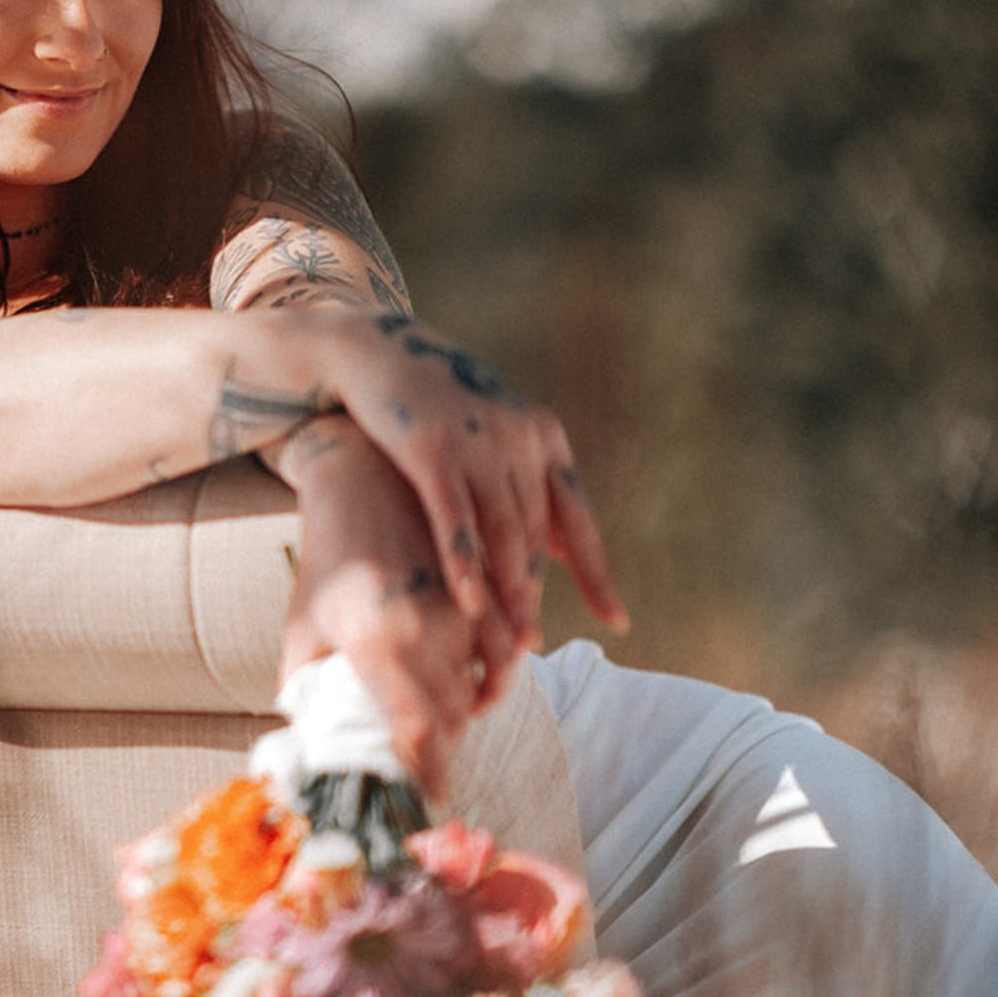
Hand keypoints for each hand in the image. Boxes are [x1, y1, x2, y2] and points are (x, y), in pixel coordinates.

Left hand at [277, 416, 518, 800]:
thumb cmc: (326, 558)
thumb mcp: (305, 624)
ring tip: (450, 725)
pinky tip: (476, 682)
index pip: (421, 731)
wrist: (363, 480)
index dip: (431, 773)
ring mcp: (463, 607)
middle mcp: (429, 631)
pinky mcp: (484, 586)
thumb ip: (304, 681)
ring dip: (473, 711)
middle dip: (448, 748)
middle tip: (432, 765)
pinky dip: (497, 671)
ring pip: (488, 683)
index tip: (431, 797)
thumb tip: (303, 731)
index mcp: (380, 646)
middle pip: (458, 715)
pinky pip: (506, 645)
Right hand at [295, 306, 626, 646]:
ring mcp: (479, 444)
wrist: (380, 350)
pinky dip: (464, 564)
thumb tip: (565, 552)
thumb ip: (529, 488)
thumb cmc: (438, 406)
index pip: (579, 519)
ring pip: (504, 533)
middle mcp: (521, 439)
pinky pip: (456, 519)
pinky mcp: (433, 450)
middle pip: (537, 535)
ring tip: (510, 641)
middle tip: (534, 645)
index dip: (597, 573)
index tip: (618, 620)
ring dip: (509, 591)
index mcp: (544, 439)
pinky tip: (469, 603)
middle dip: (537, 594)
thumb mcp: (495, 438)